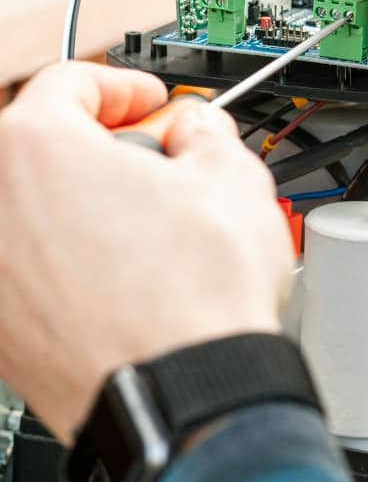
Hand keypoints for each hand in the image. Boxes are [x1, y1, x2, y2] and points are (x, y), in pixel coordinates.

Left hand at [0, 63, 291, 443]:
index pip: (68, 84)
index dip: (123, 85)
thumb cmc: (196, 297)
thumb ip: (204, 132)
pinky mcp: (3, 327)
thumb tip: (196, 133)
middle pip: (44, 142)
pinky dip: (72, 248)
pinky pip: (35, 261)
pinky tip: (127, 266)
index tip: (150, 102)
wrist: (185, 398)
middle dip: (103, 138)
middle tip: (152, 154)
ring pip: (37, 204)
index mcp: (36, 150)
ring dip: (88, 194)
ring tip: (147, 215)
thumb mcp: (231, 176)